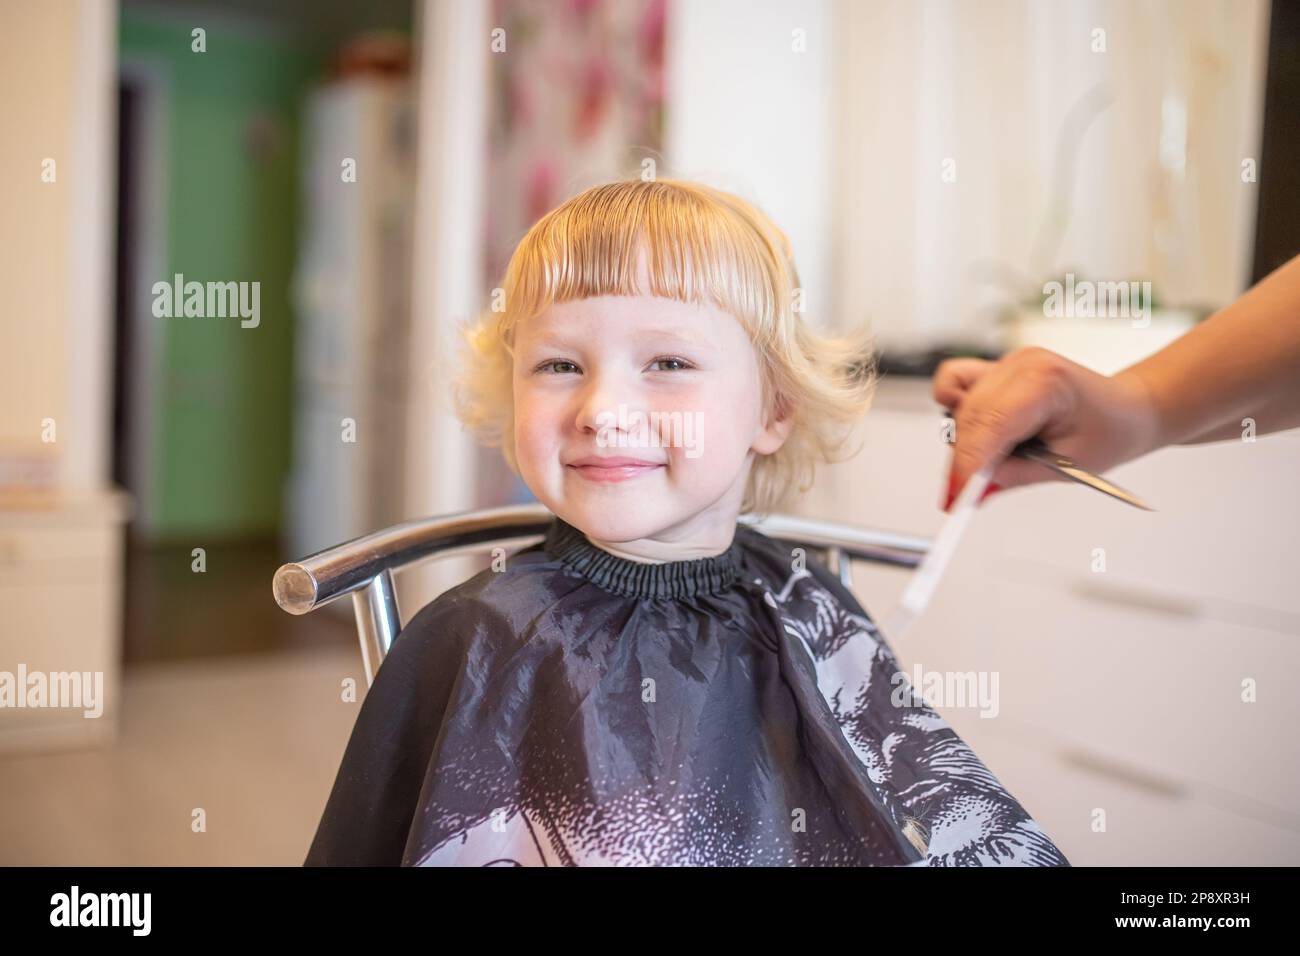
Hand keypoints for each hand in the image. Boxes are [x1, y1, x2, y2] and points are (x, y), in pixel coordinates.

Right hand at [932, 347, 1162, 510]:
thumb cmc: (1110, 431)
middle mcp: (1020, 365)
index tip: (954, 499)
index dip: (966, 465)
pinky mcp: (996, 371)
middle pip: (969, 417)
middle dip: (962, 461)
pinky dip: (954, 410)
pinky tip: (974, 433)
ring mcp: (1006, 365)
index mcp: (1046, 381)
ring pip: (959, 407)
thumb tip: (973, 491)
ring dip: (964, 440)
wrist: (1127, 410)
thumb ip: (1014, 476)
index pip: (990, 424)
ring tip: (995, 461)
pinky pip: (955, 384)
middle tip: (962, 498)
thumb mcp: (1068, 467)